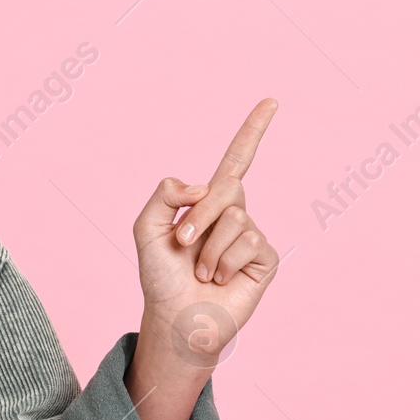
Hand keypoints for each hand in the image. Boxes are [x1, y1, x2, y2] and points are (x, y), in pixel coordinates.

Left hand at [132, 98, 279, 363]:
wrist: (175, 318)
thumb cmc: (161, 276)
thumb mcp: (147, 228)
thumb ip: (165, 195)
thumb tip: (205, 187)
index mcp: (209, 202)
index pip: (236, 160)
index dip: (253, 130)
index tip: (272, 101)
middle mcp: (235, 214)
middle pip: (226, 187)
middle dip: (199, 216)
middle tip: (183, 244)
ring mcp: (252, 236)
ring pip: (236, 217)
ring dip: (208, 247)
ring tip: (201, 270)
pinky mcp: (265, 260)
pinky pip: (249, 243)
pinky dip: (224, 262)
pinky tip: (220, 279)